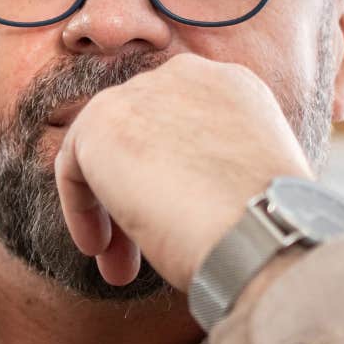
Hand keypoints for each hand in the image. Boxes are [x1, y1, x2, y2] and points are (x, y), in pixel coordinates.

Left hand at [53, 53, 314, 289]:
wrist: (265, 231)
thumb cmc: (270, 228)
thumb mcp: (248, 182)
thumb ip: (212, 168)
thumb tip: (177, 198)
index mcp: (233, 87)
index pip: (178, 126)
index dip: (170, 181)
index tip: (175, 228)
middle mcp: (189, 75)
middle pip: (140, 137)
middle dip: (135, 197)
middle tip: (137, 257)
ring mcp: (143, 91)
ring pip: (106, 152)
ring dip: (108, 211)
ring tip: (119, 268)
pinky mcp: (102, 118)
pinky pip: (73, 165)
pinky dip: (80, 209)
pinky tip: (99, 249)